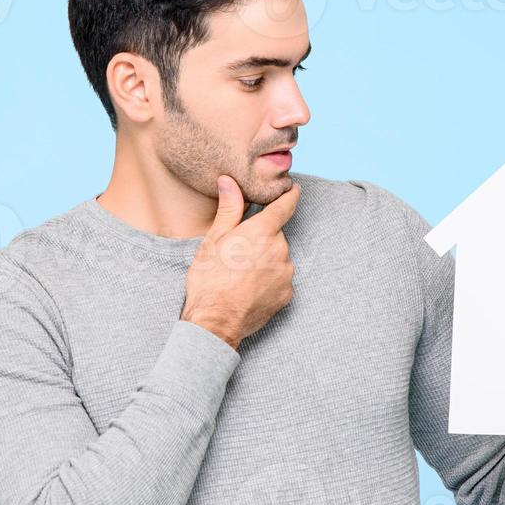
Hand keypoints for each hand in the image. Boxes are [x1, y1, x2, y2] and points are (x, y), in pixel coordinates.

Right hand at [179, 176, 299, 348]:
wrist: (215, 322)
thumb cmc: (209, 279)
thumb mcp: (213, 241)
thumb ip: (228, 209)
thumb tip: (229, 181)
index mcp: (262, 232)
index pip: (284, 206)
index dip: (290, 195)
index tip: (294, 188)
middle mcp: (280, 250)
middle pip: (275, 236)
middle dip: (261, 238)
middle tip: (238, 251)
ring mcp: (286, 273)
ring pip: (278, 257)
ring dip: (265, 260)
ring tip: (240, 274)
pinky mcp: (288, 293)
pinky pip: (280, 279)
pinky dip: (269, 280)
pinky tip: (249, 288)